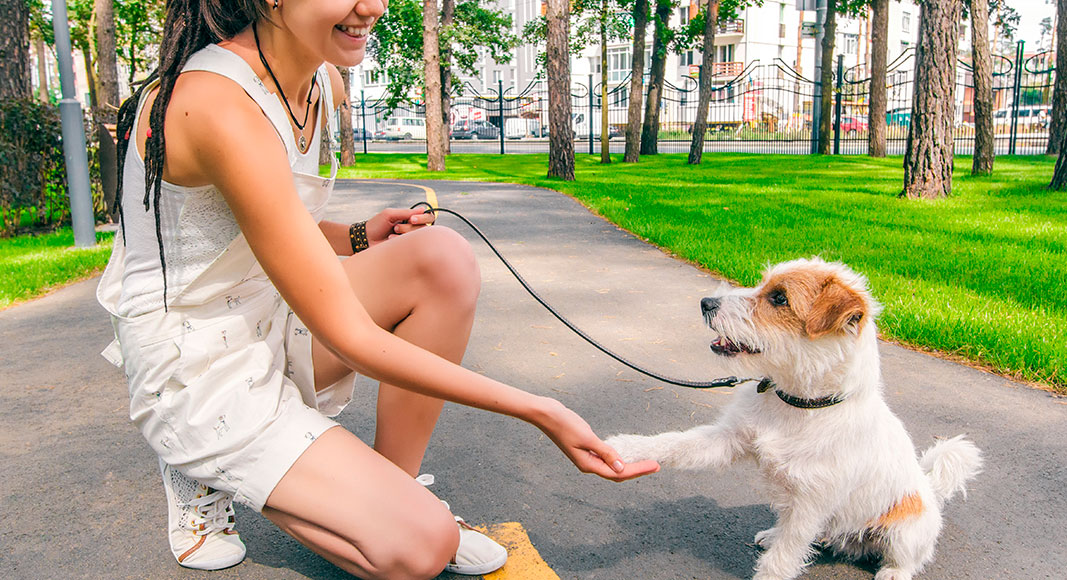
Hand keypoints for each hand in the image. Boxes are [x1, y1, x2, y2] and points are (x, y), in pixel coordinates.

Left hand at [365, 208, 435, 245]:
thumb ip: (406, 212)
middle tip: (396, 227)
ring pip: (418, 236)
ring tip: (392, 234)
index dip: (423, 218)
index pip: (427, 217)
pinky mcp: (406, 248)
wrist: (366, 240)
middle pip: (424, 227)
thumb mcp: (390, 214)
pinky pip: (412, 244)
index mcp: (409, 218)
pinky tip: (391, 240)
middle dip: (409, 227)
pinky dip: (401, 240)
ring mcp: (409, 239)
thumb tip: (423, 209)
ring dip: (404, 233)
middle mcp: (412, 228)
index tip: (412, 219)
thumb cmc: (376, 225)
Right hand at [536, 398, 659, 481]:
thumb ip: (605, 452)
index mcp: (588, 465)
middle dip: (637, 470)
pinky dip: (618, 458)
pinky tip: (625, 454)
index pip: (618, 473)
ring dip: (628, 466)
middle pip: (617, 474)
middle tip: (655, 465)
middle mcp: (588, 464)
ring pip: (612, 467)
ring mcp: (587, 457)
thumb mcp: (588, 438)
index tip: (654, 465)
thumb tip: (621, 467)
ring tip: (645, 462)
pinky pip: (606, 458)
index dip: (638, 470)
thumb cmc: (565, 424)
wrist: (547, 414)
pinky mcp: (586, 448)